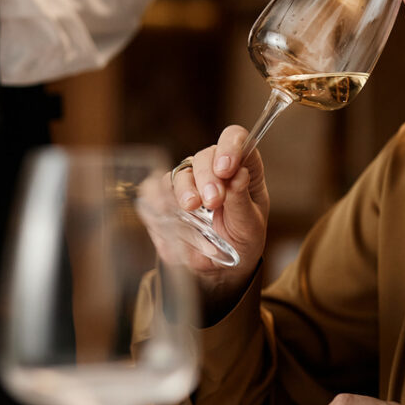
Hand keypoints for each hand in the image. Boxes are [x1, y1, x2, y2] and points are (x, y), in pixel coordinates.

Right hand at [169, 125, 269, 307]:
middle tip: (213, 200)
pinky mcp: (167, 197)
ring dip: (184, 188)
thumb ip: (242, 202)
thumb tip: (239, 175)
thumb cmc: (241, 240)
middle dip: (207, 176)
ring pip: (180, 172)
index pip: (235, 138)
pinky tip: (166, 210)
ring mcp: (189, 181)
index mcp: (242, 166)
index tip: (226, 169)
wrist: (220, 265)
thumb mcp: (250, 226)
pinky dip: (157, 197)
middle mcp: (213, 168)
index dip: (230, 146)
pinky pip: (155, 189)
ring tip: (191, 207)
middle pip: (205, 156)